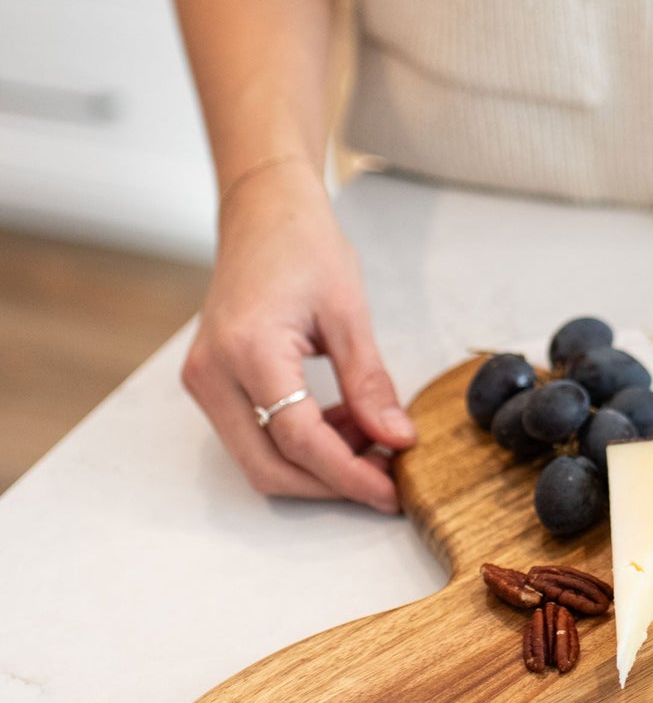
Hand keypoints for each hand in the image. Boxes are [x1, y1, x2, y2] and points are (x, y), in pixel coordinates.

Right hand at [181, 162, 413, 511]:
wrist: (263, 211)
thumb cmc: (303, 245)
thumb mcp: (349, 311)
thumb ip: (370, 382)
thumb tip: (396, 440)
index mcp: (248, 349)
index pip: (297, 439)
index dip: (348, 474)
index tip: (391, 491)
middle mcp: (213, 373)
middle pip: (268, 466)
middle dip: (330, 482)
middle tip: (385, 474)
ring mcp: (204, 380)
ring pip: (258, 459)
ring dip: (315, 463)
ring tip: (368, 433)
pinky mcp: (210, 382)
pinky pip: (252, 435)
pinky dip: (297, 443)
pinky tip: (340, 420)